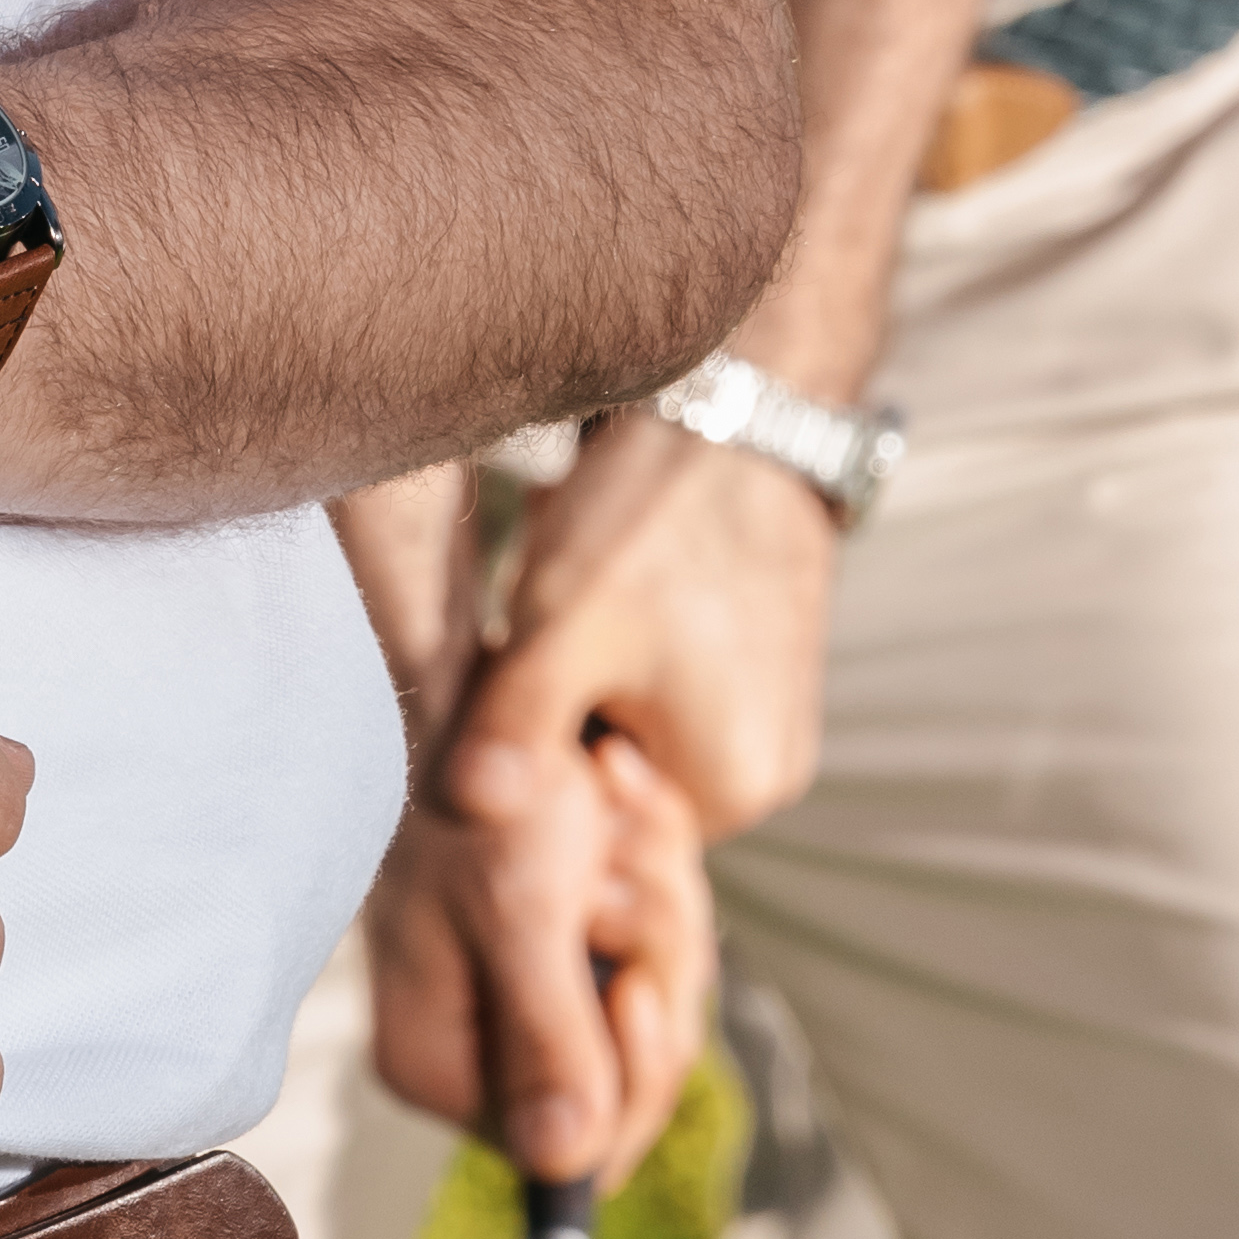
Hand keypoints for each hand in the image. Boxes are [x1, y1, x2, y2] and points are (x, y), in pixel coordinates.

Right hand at [366, 717, 714, 1185]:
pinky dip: (652, 874)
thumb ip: (546, 1039)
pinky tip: (617, 802)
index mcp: (441, 1062)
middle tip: (617, 871)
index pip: (576, 1150)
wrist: (460, 684)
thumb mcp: (517, 910)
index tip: (640, 982)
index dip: (635, 1077)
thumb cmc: (472, 789)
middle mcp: (480, 1044)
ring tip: (609, 813)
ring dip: (656, 902)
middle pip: (630, 1072)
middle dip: (650, 966)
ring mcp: (524, 990)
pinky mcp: (560, 939)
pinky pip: (650, 942)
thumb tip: (565, 1170)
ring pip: (652, 996)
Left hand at [452, 404, 841, 843]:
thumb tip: (465, 814)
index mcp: (731, 789)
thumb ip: (509, 732)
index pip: (597, 828)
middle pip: (619, 781)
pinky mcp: (765, 667)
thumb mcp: (560, 630)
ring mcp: (773, 719)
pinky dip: (622, 647)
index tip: (524, 676)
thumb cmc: (653, 519)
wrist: (738, 409)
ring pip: (634, 726)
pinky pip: (668, 689)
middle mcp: (768, 774)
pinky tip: (609, 580)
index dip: (540, 761)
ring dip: (588, 675)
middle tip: (544, 628)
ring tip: (580, 593)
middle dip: (566, 716)